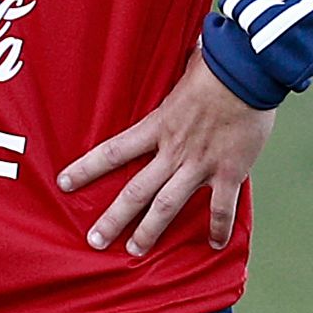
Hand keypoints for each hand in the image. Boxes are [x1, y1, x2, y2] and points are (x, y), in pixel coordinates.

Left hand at [57, 51, 274, 253]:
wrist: (248, 71)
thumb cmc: (216, 64)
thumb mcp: (182, 71)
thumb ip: (172, 80)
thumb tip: (172, 61)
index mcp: (157, 125)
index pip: (113, 151)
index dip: (87, 169)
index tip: (65, 184)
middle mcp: (173, 150)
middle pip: (135, 191)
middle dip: (113, 218)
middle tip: (95, 240)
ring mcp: (200, 164)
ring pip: (168, 205)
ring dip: (150, 231)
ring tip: (135, 251)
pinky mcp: (229, 171)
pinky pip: (221, 207)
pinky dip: (217, 228)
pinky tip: (214, 244)